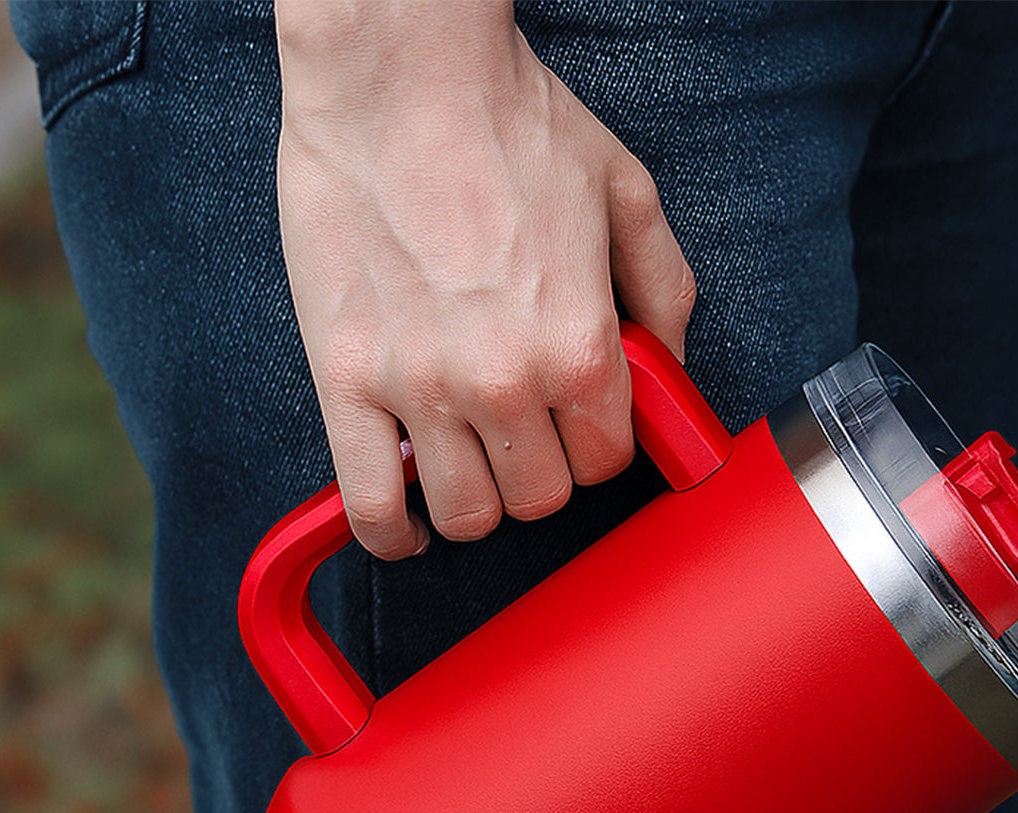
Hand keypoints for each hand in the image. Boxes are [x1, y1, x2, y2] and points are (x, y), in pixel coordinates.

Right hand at [274, 0, 696, 559]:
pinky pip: (368, 505)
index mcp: (577, 346)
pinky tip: (407, 524)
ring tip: (469, 462)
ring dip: (475, 499)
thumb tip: (671, 365)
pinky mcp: (346, 383)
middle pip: (539, 498)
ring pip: (466, 515)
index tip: (579, 425)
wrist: (394, 73)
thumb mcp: (624, 190)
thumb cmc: (508, 121)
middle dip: (541, 470)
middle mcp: (503, 383)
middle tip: (524, 432)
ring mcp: (420, 390)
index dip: (597, 447)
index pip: (605, 462)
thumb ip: (664, 288)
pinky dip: (390, 533)